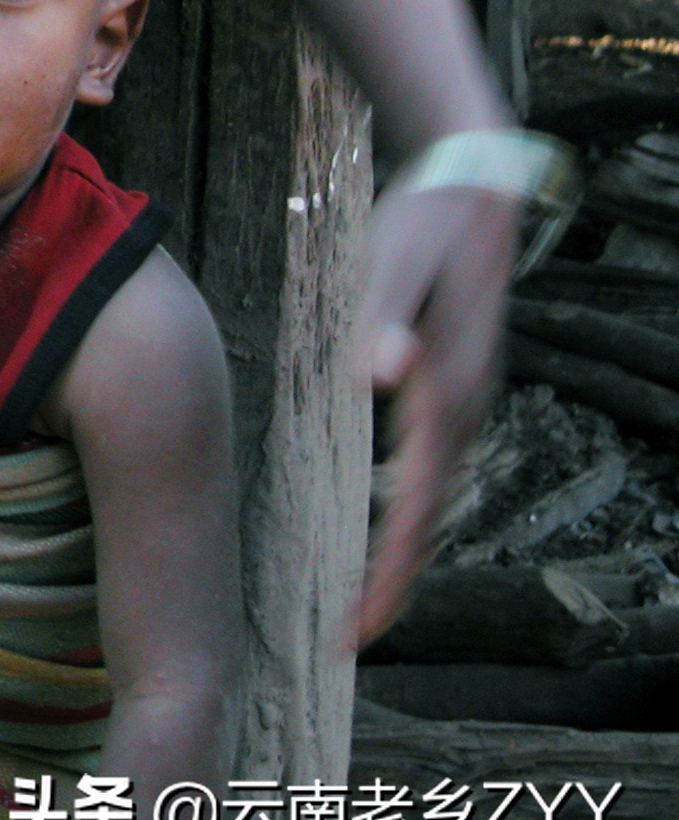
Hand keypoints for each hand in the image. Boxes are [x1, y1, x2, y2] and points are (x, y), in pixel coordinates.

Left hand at [352, 181, 520, 645]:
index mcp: (448, 391)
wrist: (470, 183)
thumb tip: (377, 373)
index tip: (359, 628)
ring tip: (360, 596)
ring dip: (400, 546)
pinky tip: (375, 515)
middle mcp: (466, 406)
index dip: (388, 570)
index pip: (415, 504)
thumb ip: (383, 315)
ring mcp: (465, 397)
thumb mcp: (395, 260)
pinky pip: (429, 465)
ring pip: (432, 493)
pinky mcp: (453, 382)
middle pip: (428, 514)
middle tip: (349, 636)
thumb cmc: (423, 219)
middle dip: (393, 579)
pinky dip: (405, 503)